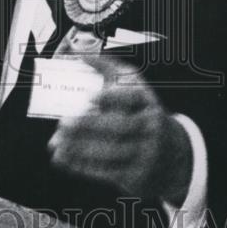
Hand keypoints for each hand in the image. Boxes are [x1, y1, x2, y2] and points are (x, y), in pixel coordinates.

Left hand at [47, 54, 192, 204]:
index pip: (133, 98)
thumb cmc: (140, 110)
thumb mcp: (132, 86)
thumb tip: (75, 51)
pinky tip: (62, 158)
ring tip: (55, 143)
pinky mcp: (137, 176)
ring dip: (80, 149)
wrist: (170, 153)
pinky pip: (107, 172)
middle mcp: (151, 127)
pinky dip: (82, 166)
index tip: (89, 97)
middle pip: (121, 127)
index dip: (112, 97)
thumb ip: (106, 67)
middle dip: (89, 126)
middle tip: (62, 123)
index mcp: (147, 101)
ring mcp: (146, 154)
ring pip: (112, 152)